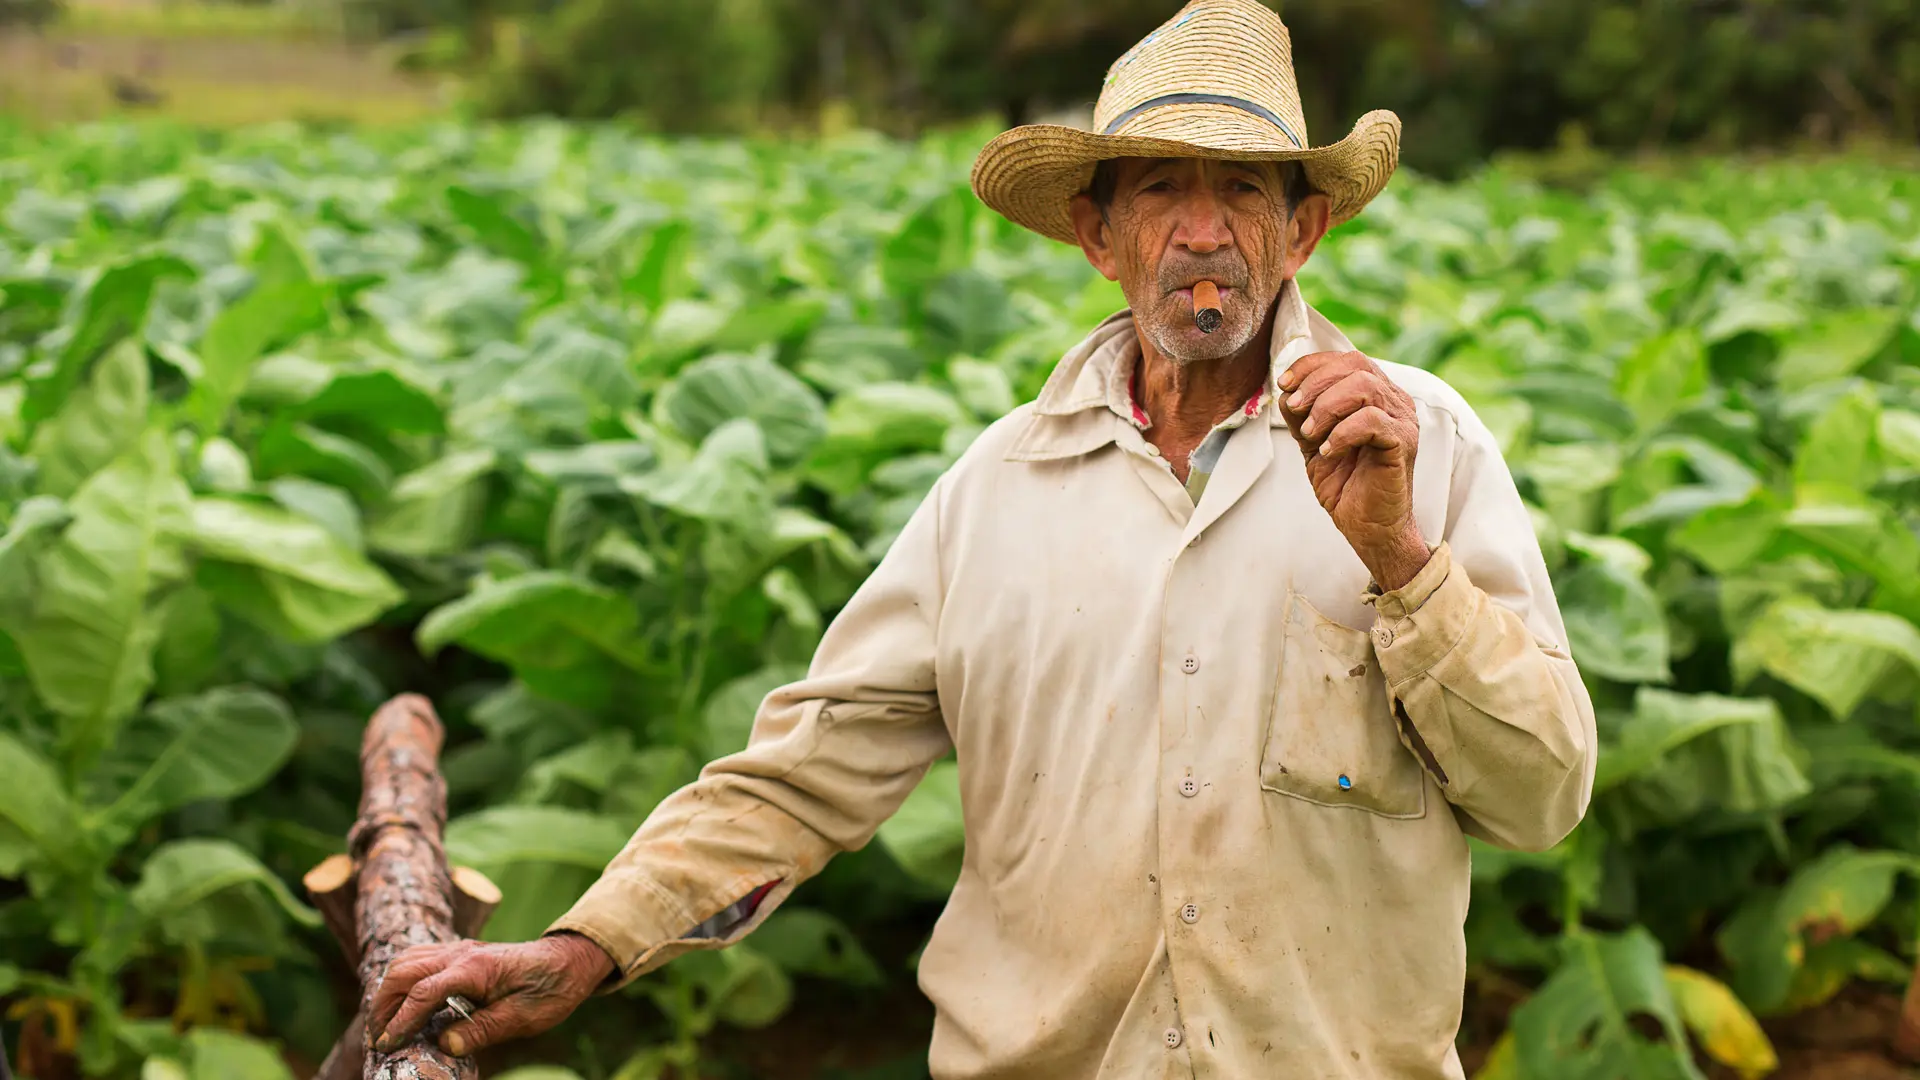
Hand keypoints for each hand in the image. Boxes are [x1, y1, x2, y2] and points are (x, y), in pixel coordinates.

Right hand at [368, 931, 615, 1057]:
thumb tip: (445, 1045)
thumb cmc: (550, 989)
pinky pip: (418, 958)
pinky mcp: (459, 952)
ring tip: (383, 1025)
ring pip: (406, 961)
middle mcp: (461, 953)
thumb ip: (484, 1030)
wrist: (569, 960)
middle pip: (403, 971)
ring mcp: (458, 949)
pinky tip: (401, 1003)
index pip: (424, 993)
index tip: (386, 1046)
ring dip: (387, 991)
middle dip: (383, 1005)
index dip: (401, 1021)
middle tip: (377, 1039)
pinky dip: (400, 980)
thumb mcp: (524, 1017)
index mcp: (476, 968)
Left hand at [1277, 350, 1429, 590]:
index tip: (1284, 384)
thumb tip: (1286, 391)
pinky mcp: (1403, 443)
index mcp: (1377, 394)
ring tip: (1310, 434)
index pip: (1347, 359)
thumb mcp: (1313, 442)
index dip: (1311, 365)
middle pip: (1355, 365)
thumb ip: (1302, 415)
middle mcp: (1394, 401)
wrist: (1367, 526)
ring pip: (1364, 387)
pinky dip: (1341, 432)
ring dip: (1327, 406)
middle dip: (1315, 382)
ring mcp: (1402, 420)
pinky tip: (1327, 451)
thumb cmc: (1345, 483)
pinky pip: (1371, 420)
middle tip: (1294, 407)